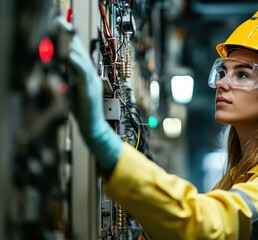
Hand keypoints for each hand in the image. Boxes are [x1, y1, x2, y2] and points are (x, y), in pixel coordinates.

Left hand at [53, 17, 122, 174]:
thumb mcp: (74, 92)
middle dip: (70, 37)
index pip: (78, 55)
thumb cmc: (84, 111)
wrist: (94, 127)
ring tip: (64, 32)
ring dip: (72, 45)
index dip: (71, 40)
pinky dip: (76, 63)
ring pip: (82, 60)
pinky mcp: (90, 89)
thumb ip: (70, 80)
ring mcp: (92, 82)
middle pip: (80, 53)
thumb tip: (62, 68)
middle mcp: (91, 76)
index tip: (62, 26)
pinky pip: (83, 73)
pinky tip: (69, 54)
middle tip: (61, 22)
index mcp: (87, 76)